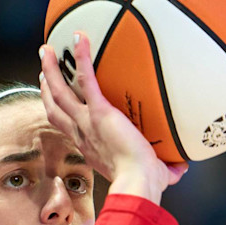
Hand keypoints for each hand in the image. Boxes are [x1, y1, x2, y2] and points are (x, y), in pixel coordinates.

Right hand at [39, 32, 187, 203]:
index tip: (55, 97)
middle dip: (48, 87)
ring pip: (60, 93)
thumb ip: (166, 170)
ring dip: (51, 70)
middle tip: (44, 69)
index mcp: (90, 148)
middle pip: (55, 107)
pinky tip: (80, 40)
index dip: (59, 110)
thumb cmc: (143, 183)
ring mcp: (86, 122)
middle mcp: (82, 134)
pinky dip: (81, 58)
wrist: (137, 182)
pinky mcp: (99, 112)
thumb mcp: (154, 175)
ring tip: (47, 51)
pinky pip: (85, 79)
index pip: (68, 127)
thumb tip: (181, 169)